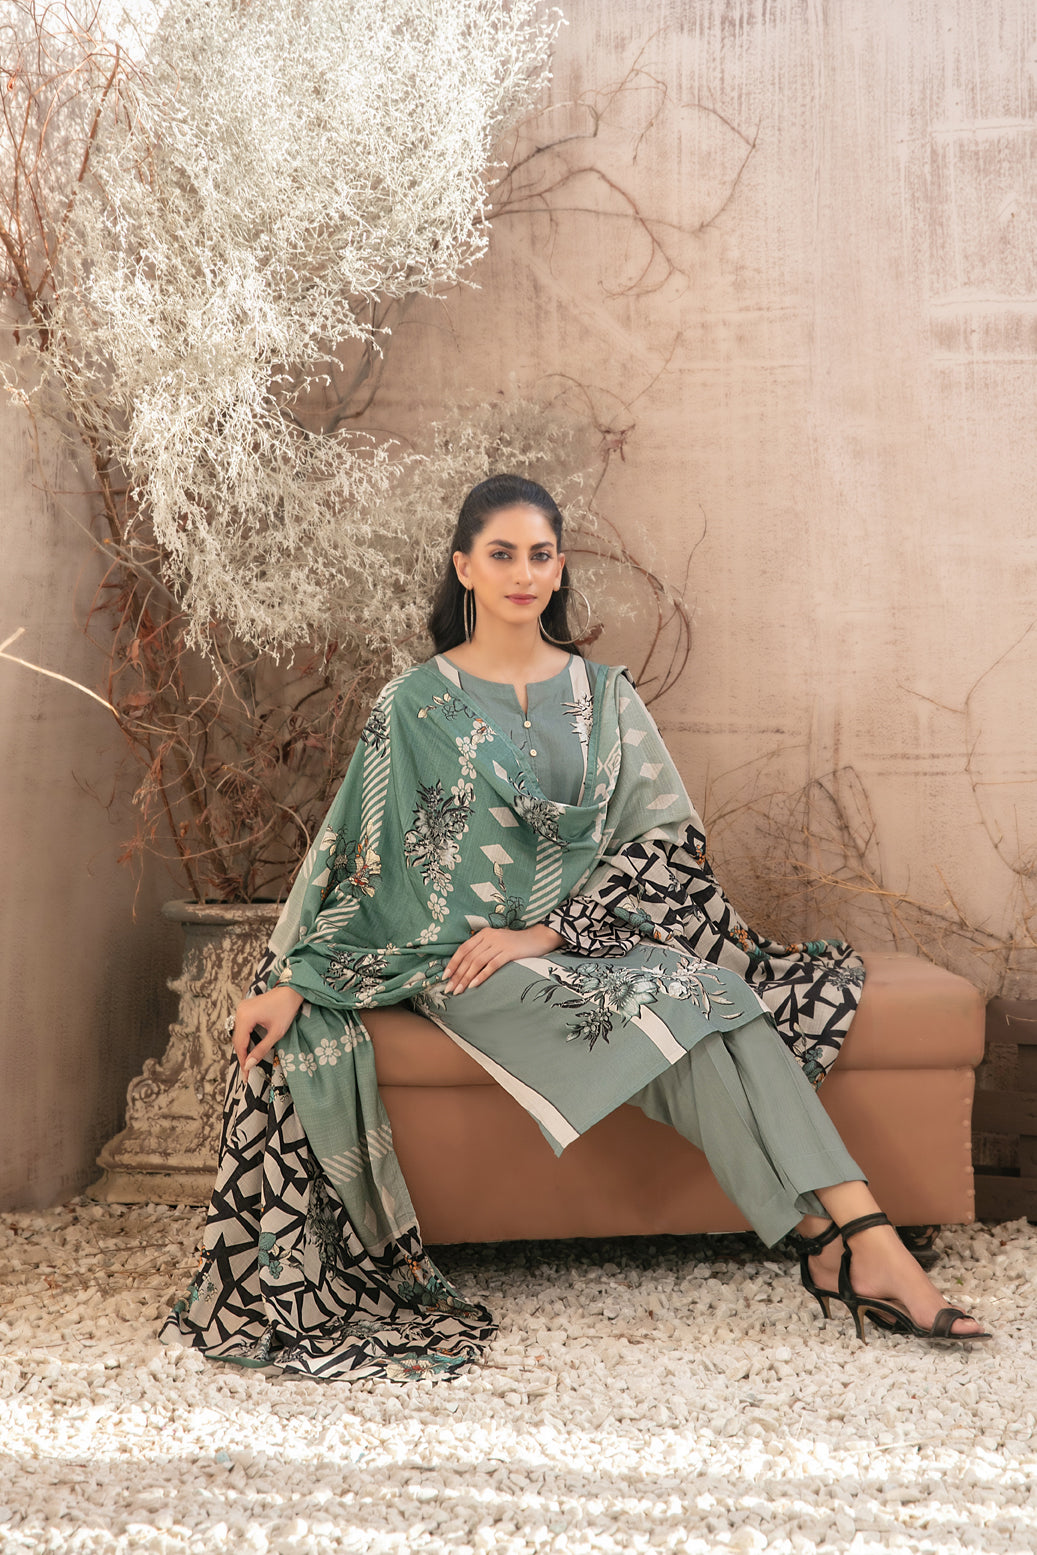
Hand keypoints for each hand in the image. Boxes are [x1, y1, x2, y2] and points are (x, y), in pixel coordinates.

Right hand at [232, 984, 303, 1074]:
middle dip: (242, 1056)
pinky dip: (245, 1039)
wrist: (291, 991)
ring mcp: (241, 1008)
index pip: (240, 1044)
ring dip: (243, 1048)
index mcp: (246, 1017)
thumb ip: (261, 1050)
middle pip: (237, 1040)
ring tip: (248, 1063)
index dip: (243, 1060)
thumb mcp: (276, 1033)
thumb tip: (249, 1065)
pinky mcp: (245, 1008)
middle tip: (247, 1073)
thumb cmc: (286, 1010)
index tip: (246, 1075)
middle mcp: (240, 1011)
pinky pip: (242, 1027)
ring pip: (238, 1034)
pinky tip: (249, 1049)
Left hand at [444, 924, 562, 994]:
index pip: (463, 949)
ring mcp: (499, 944)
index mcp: (484, 934)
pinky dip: (482, 976)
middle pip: (468, 957)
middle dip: (457, 974)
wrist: (538, 938)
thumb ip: (483, 948)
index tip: (445, 976)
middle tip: (450, 989)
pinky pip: (492, 965)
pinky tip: (475, 985)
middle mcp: (489, 937)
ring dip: (466, 978)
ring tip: (459, 990)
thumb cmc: (516, 943)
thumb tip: (466, 966)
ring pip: (477, 962)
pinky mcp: (509, 952)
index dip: (453, 963)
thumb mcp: (497, 941)